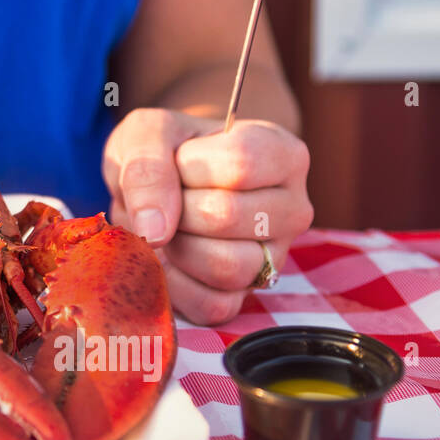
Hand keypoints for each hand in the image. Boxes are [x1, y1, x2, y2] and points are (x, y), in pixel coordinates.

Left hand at [102, 109, 312, 324]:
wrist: (155, 184)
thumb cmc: (162, 152)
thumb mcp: (147, 133)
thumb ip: (147, 168)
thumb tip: (155, 233)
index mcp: (283, 155)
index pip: (240, 165)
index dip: (188, 166)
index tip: (178, 162)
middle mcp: (292, 209)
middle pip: (228, 216)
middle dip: (176, 209)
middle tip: (168, 200)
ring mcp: (275, 257)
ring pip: (229, 267)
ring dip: (179, 248)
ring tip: (169, 228)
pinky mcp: (246, 296)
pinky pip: (214, 306)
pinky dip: (177, 285)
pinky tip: (168, 257)